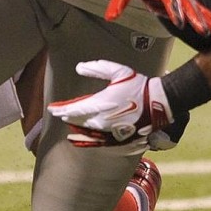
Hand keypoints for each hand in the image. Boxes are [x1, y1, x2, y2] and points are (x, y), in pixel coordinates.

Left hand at [47, 60, 173, 146]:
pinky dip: (89, 142)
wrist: (158, 104)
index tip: (52, 108)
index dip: (61, 109)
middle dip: (69, 117)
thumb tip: (79, 67)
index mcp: (100, 103)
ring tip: (70, 128)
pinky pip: (99, 144)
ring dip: (77, 130)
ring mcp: (110, 133)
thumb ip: (97, 68)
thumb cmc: (138, 85)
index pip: (74, 109)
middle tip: (61, 114)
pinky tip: (84, 141)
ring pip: (87, 134)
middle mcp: (102, 121)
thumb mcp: (118, 72)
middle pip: (79, 122)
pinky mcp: (119, 140)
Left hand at [105, 0, 210, 37]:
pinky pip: (200, 12)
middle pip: (187, 4)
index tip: (179, 22)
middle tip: (203, 31)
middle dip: (195, 18)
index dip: (174, 10)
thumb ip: (118, 1)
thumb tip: (111, 17)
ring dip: (209, 20)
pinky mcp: (186, 3)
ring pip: (197, 8)